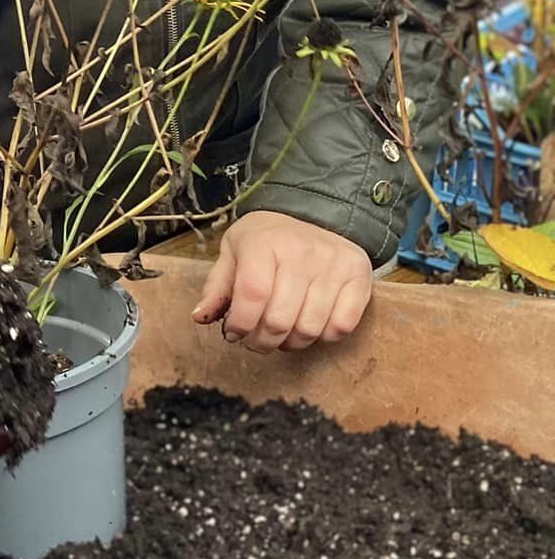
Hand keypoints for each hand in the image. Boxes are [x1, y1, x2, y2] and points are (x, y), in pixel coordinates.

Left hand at [192, 210, 372, 352]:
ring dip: (290, 343)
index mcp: (262, 240)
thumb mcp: (233, 252)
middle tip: (254, 341)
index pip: (252, 294)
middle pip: (280, 318)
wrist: (310, 215)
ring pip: (310, 328)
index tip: (233, 334)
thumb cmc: (264, 240)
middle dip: (261, 341)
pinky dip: (322, 336)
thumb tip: (199, 317)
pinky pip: (342, 326)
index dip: (240, 324)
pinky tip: (308, 324)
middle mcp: (302, 250)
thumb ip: (217, 286)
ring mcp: (334, 263)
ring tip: (279, 335)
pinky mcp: (359, 275)